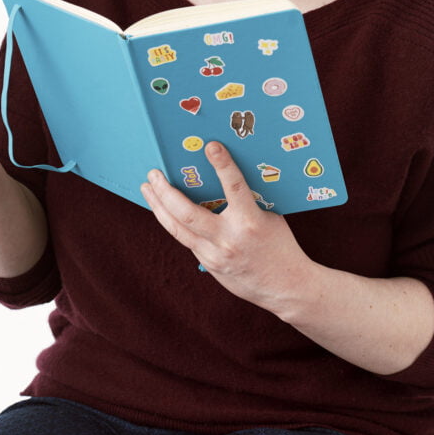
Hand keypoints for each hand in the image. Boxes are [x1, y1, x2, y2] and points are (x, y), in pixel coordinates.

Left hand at [141, 141, 312, 311]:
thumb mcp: (270, 217)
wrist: (285, 288)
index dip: (223, 165)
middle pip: (187, 214)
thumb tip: (226, 178)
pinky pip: (187, 240)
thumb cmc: (280, 246)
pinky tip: (164, 210)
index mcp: (250, 222)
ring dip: (158, 207)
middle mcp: (228, 239)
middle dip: (166, 191)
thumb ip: (247, 201)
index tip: (211, 146)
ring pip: (177, 229)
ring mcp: (215, 255)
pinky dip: (173, 223)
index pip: (234, 187)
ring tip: (148, 189)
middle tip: (153, 173)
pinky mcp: (209, 265)